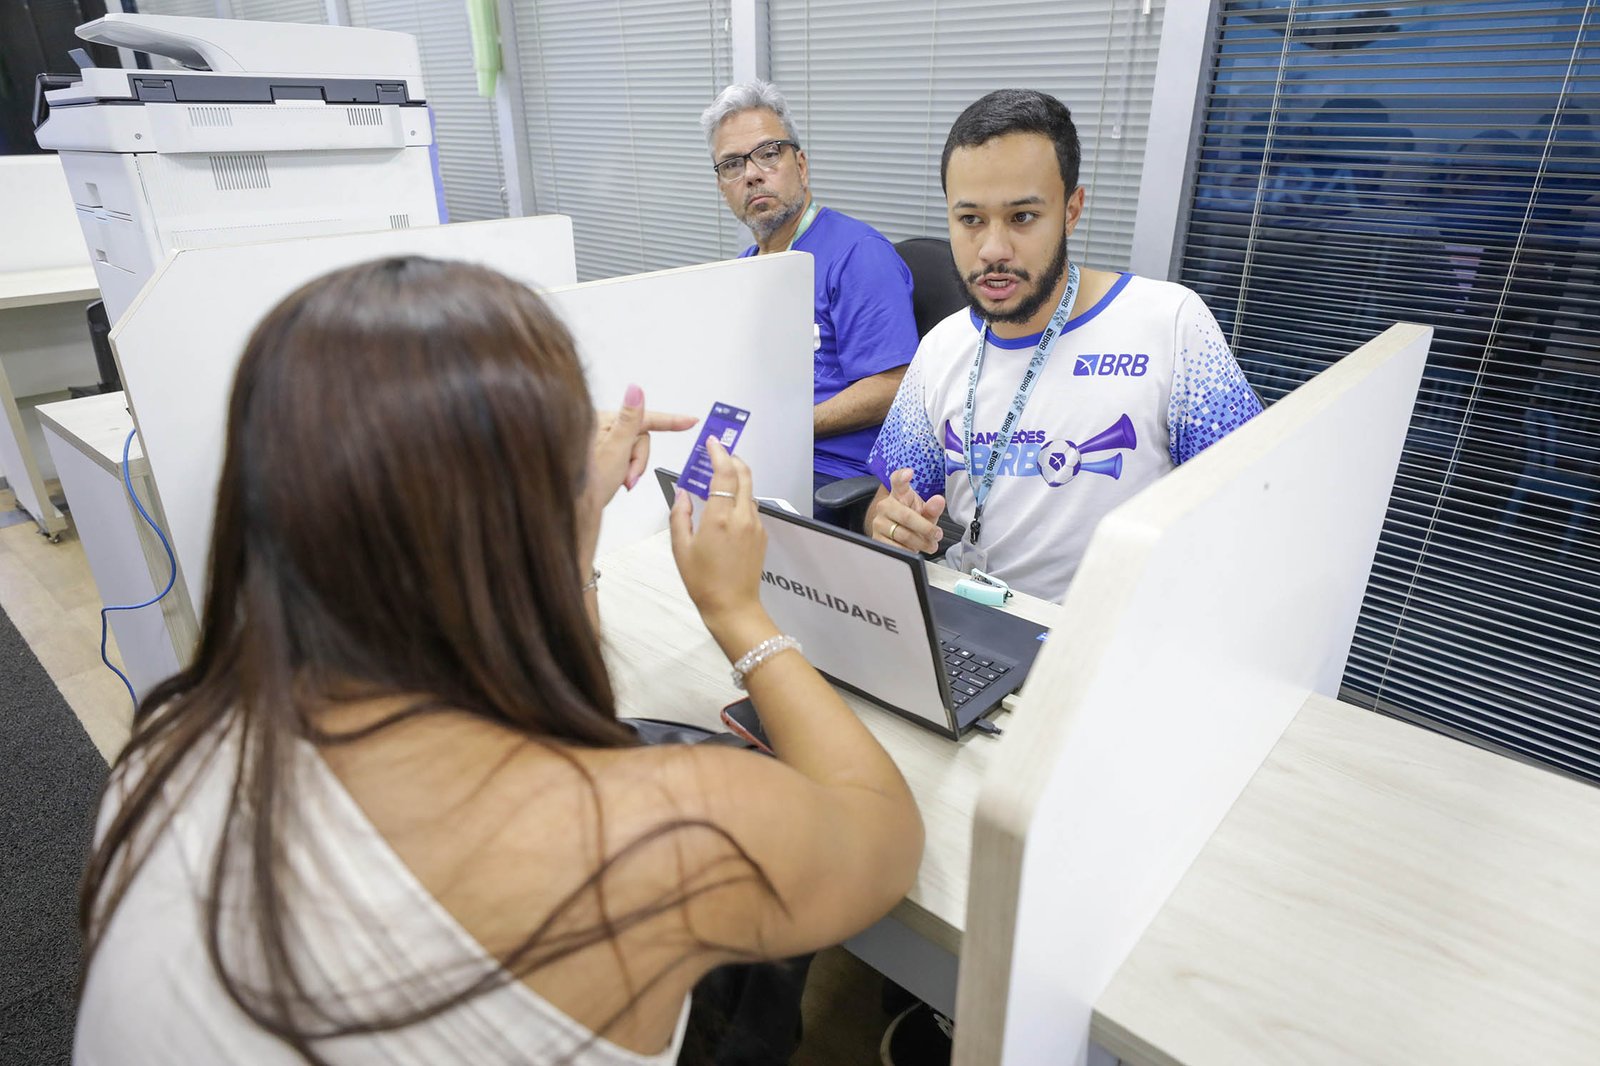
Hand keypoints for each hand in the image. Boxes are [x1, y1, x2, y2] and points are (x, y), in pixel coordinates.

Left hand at [580, 384, 696, 565]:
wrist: (574, 509)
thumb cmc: (587, 484)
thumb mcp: (615, 449)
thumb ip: (629, 420)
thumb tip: (636, 390)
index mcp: (602, 420)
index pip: (644, 417)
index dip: (670, 421)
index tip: (690, 421)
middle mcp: (600, 426)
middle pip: (641, 436)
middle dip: (639, 459)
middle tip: (629, 477)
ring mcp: (601, 440)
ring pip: (636, 449)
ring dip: (633, 467)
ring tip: (621, 481)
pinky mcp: (602, 452)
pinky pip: (626, 456)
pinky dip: (627, 469)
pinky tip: (617, 479)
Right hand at [668, 438, 769, 636]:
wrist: (733, 607)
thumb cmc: (702, 581)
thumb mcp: (681, 548)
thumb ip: (680, 515)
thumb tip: (682, 492)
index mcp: (721, 518)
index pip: (724, 474)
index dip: (719, 453)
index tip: (712, 441)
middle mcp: (743, 517)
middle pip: (744, 475)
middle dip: (732, 459)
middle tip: (718, 452)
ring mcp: (756, 526)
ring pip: (750, 491)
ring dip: (737, 478)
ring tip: (719, 479)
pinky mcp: (762, 535)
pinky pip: (752, 507)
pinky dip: (741, 497)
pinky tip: (727, 506)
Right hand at [869, 468, 945, 554]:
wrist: (896, 533)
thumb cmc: (913, 519)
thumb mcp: (925, 512)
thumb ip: (933, 508)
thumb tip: (938, 501)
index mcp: (899, 493)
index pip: (898, 481)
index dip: (902, 477)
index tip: (909, 473)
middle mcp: (885, 505)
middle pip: (907, 517)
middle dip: (926, 529)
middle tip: (936, 534)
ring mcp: (879, 522)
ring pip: (903, 535)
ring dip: (921, 543)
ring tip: (930, 545)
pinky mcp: (876, 538)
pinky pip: (896, 547)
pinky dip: (909, 551)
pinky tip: (914, 549)